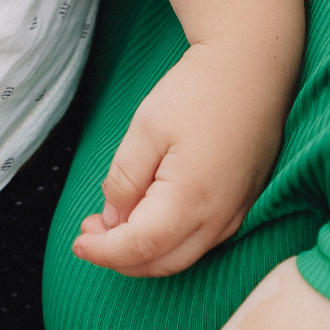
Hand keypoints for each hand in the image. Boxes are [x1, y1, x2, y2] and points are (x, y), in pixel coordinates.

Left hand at [73, 41, 285, 276]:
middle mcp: (220, 217)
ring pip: (184, 256)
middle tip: (90, 233)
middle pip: (162, 262)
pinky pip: (203, 240)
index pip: (140, 247)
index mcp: (191, 200)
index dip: (105, 252)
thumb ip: (125, 181)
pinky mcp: (244, 202)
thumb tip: (114, 219)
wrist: (252, 66)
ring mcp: (237, 212)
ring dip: (145, 252)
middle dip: (121, 257)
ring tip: (113, 225)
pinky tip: (150, 218)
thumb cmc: (198, 91)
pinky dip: (171, 241)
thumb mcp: (146, 129)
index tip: (78, 244)